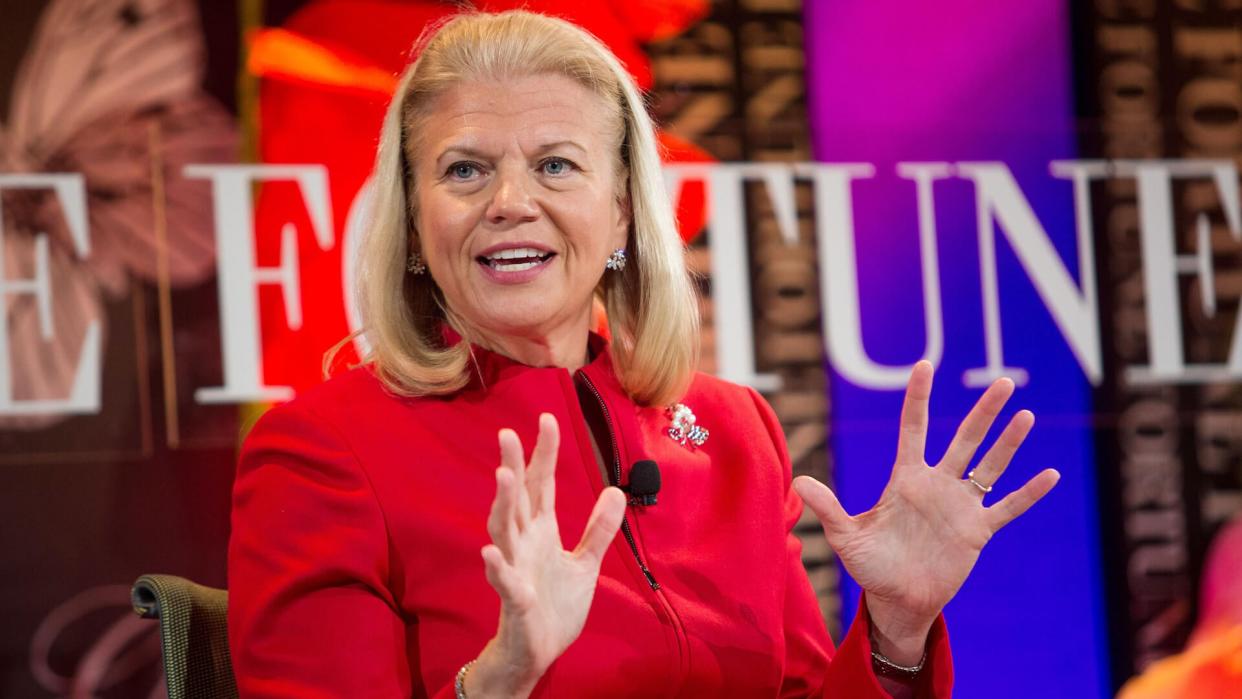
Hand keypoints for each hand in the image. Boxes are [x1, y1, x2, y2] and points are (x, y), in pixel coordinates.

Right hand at [466, 413, 626, 697]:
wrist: (538, 652)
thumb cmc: (554, 606)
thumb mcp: (585, 563)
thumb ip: (598, 529)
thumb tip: (615, 491)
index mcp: (541, 531)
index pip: (542, 484)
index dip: (544, 452)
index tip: (547, 418)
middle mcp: (524, 543)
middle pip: (517, 498)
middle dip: (513, 466)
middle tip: (507, 433)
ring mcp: (516, 569)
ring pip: (504, 530)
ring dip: (502, 504)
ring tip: (503, 476)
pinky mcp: (515, 599)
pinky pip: (504, 580)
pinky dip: (496, 566)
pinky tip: (488, 552)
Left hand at [793, 361, 1058, 662]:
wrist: (896, 599)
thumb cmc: (869, 566)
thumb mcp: (846, 537)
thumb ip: (828, 508)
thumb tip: (799, 482)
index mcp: (906, 479)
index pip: (914, 428)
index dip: (918, 396)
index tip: (925, 364)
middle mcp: (937, 485)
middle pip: (964, 439)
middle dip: (984, 412)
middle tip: (1004, 382)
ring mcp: (959, 506)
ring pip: (989, 467)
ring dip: (1008, 444)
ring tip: (1026, 416)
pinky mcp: (977, 531)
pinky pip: (1007, 508)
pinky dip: (1028, 494)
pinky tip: (1050, 475)